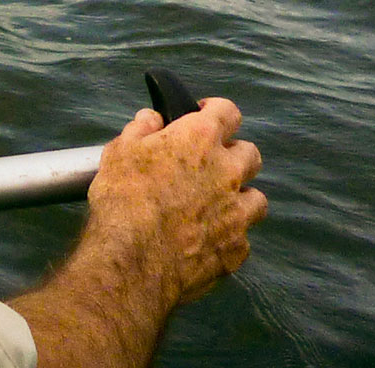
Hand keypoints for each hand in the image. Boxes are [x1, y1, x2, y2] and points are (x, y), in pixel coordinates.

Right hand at [6, 98, 265, 367]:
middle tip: (209, 166)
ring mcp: (237, 214)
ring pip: (256, 199)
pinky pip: (242, 239)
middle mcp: (227, 172)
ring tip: (216, 207)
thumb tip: (152, 118)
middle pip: (250, 154)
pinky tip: (207, 241)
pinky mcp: (236, 250)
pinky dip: (228, 237)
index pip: (228, 111)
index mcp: (200, 139)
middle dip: (233, 156)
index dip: (217, 112)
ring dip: (239, 198)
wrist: (133, 262)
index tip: (205, 117)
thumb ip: (141, 129)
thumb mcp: (119, 152)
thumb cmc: (123, 200)